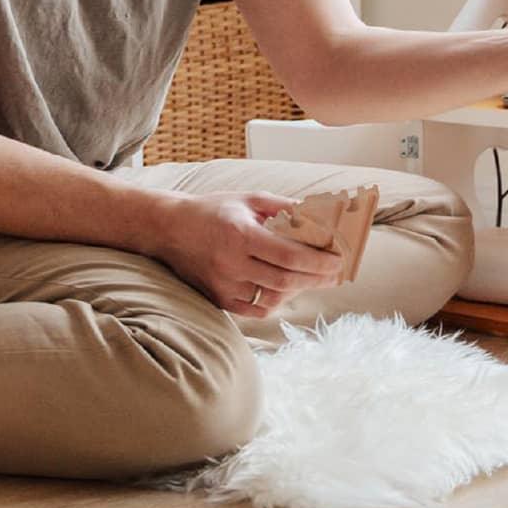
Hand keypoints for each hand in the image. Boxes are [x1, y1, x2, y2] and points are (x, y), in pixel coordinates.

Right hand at [142, 190, 344, 317]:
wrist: (169, 229)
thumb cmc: (213, 210)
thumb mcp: (249, 199)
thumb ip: (283, 206)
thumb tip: (317, 213)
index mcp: (242, 235)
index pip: (290, 255)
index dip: (318, 261)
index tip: (338, 260)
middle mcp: (232, 263)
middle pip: (286, 280)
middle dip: (317, 278)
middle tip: (336, 274)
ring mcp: (224, 285)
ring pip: (272, 297)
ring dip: (299, 290)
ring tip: (315, 279)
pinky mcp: (218, 299)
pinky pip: (255, 308)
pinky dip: (275, 301)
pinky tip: (287, 289)